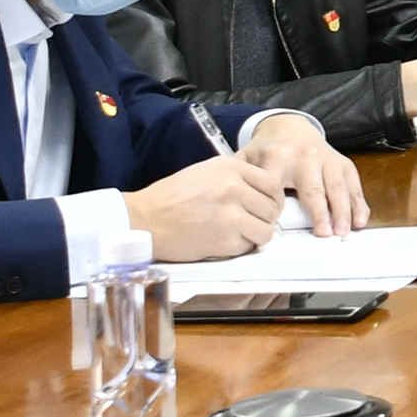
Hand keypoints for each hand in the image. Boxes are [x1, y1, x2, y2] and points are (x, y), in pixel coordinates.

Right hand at [126, 146, 282, 264]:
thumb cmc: (170, 197)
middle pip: (272, 208)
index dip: (272, 198)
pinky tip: (223, 241)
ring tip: (239, 234)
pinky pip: (248, 247)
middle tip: (251, 222)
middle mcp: (234, 188)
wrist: (144, 219)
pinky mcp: (225, 240)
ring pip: (266, 230)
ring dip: (256, 235)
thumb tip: (263, 191)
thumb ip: (235, 177)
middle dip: (264, 218)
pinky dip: (240, 247)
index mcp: (230, 168)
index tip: (265, 206)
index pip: (272, 183)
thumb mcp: (205, 172)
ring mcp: (231, 215)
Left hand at [232, 109, 366, 234]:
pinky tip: (360, 220)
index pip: (277, 186)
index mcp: (278, 157)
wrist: (290, 127)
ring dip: (343, 210)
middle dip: (321, 212)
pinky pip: (353, 183)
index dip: (278, 208)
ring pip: (337, 186)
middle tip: (324, 234)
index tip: (279, 227)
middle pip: (314, 188)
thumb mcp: (247, 158)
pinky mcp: (341, 162)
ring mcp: (326, 158)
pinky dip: (358, 202)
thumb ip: (239, 178)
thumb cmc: (268, 150)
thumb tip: (230, 202)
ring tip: (344, 231)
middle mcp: (305, 156)